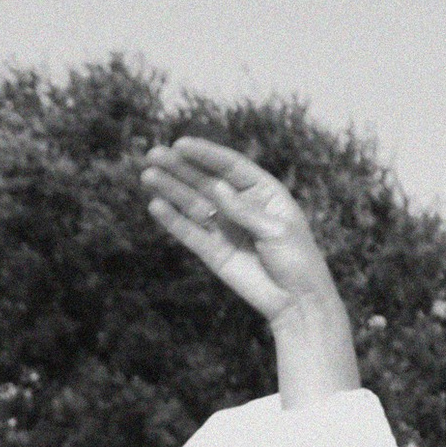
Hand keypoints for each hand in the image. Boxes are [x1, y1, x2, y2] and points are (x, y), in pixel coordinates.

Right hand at [139, 139, 344, 329]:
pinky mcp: (212, 251)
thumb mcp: (276, 230)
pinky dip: (173, 220)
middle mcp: (240, 206)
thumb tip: (215, 187)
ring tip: (148, 176)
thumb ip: (244, 210)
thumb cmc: (297, 260)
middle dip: (180, 167)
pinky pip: (189, 232)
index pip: (230, 167)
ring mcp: (225, 228)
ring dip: (171, 189)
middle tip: (153, 154)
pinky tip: (156, 206)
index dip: (205, 154)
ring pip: (193, 204)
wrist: (297, 302)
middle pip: (206, 181)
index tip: (180, 144)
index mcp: (263, 192)